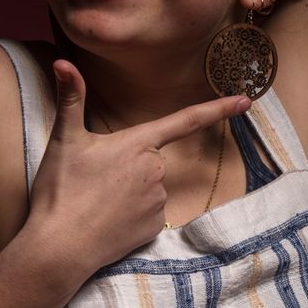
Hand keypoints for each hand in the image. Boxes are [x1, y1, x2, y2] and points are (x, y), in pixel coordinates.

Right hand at [26, 60, 248, 270]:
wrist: (60, 246)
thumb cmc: (61, 190)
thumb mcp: (63, 139)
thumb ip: (71, 97)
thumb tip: (62, 61)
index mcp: (138, 144)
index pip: (185, 120)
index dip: (218, 108)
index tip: (247, 101)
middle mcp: (156, 170)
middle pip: (148, 161)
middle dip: (125, 167)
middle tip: (92, 181)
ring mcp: (158, 201)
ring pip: (147, 188)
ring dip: (126, 192)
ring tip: (96, 202)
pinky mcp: (154, 229)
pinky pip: (146, 214)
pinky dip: (129, 216)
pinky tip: (107, 221)